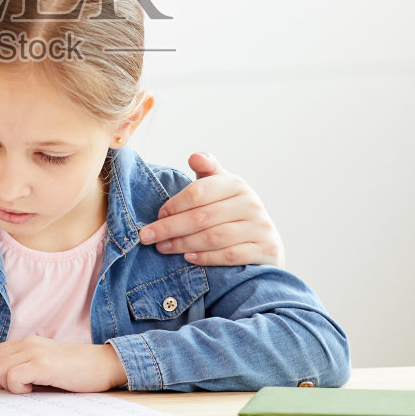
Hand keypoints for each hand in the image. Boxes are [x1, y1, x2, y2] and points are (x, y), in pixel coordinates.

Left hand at [0, 338, 126, 393]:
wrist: (105, 365)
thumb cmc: (78, 371)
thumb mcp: (47, 366)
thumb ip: (26, 368)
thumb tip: (2, 385)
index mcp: (27, 343)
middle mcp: (28, 343)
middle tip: (18, 390)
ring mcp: (35, 352)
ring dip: (9, 386)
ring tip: (30, 389)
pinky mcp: (43, 364)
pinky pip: (14, 377)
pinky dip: (19, 388)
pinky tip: (36, 389)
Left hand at [137, 152, 284, 267]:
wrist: (266, 243)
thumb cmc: (234, 213)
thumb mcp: (222, 188)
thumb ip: (207, 171)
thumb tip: (195, 157)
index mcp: (236, 184)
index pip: (199, 192)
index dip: (175, 204)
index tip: (157, 215)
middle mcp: (251, 203)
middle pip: (203, 216)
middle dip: (170, 227)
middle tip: (148, 236)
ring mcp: (260, 228)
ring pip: (214, 237)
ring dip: (184, 243)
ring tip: (163, 247)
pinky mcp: (265, 250)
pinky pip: (231, 255)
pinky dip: (207, 257)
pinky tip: (188, 258)